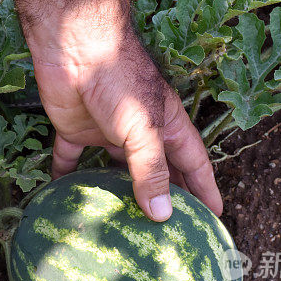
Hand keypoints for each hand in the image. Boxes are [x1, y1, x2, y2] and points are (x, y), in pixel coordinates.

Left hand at [18, 0, 221, 218]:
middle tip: (170, 233)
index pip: (193, 164)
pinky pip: (70, 161)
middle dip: (163, 200)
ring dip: (118, 197)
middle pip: (156, 173)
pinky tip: (67, 198)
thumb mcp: (142, 127)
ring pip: (115, 173)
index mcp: (166, 127)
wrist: (73, 47)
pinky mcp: (76, 131)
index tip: (214, 217)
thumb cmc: (117, 77)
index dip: (204, 190)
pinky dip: (68, 178)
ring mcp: (107, 134)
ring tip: (122, 229)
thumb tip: (162, 213)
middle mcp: (139, 134)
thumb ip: (151, 170)